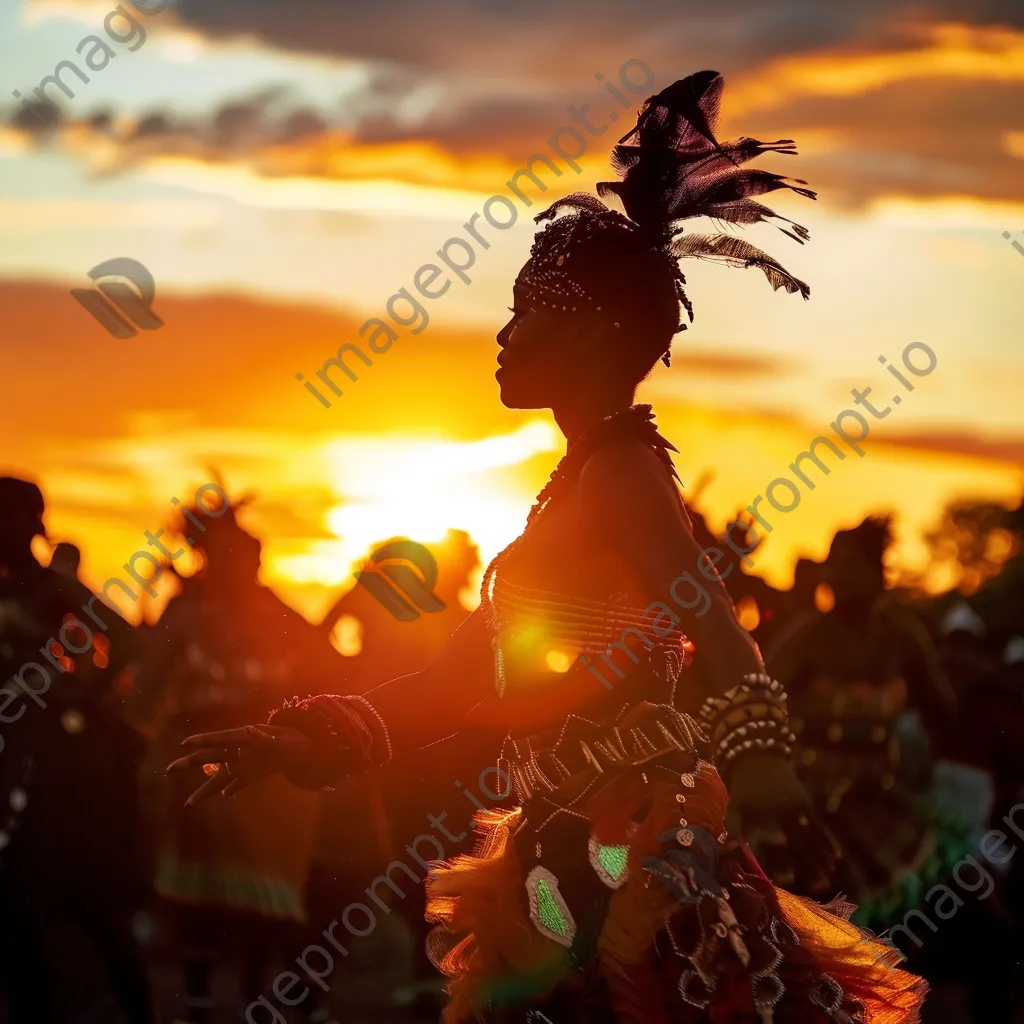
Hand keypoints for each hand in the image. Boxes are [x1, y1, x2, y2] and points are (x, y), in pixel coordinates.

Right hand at [165, 725, 313, 805]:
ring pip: (219, 778)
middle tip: (170, 769)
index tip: (185, 744)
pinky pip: (235, 785)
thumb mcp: (284, 739)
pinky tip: (221, 797)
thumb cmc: (294, 740)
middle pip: (211, 757)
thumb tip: (249, 730)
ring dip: (204, 791)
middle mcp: (240, 751)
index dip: (203, 740)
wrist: (304, 748)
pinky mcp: (251, 775)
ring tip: (188, 805)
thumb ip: (266, 738)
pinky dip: (229, 792)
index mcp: (246, 737)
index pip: (221, 738)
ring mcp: (244, 764)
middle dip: (191, 763)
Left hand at [724, 752, 840, 894]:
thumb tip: (729, 850)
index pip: (773, 846)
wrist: (758, 758)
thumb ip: (733, 828)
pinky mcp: (806, 803)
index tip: (789, 881)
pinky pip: (819, 825)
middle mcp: (782, 814)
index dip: (782, 864)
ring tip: (829, 877)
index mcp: (763, 817)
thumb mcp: (734, 806)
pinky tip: (836, 857)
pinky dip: (827, 841)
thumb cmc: (745, 788)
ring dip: (821, 858)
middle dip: (809, 866)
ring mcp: (796, 808)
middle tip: (818, 887)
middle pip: (798, 844)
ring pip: (811, 837)